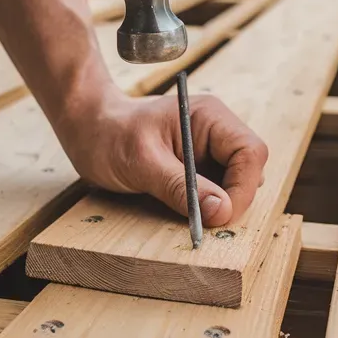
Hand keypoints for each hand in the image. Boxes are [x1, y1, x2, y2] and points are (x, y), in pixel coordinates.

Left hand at [55, 91, 268, 226]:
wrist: (87, 130)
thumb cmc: (108, 136)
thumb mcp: (142, 163)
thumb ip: (181, 187)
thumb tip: (222, 211)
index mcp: (209, 116)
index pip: (249, 152)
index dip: (241, 188)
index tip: (219, 216)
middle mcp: (216, 130)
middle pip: (249, 170)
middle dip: (232, 199)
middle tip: (205, 221)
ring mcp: (210, 149)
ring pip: (236, 184)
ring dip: (220, 205)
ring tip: (190, 213)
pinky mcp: (200, 167)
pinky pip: (217, 190)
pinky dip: (207, 206)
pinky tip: (185, 210)